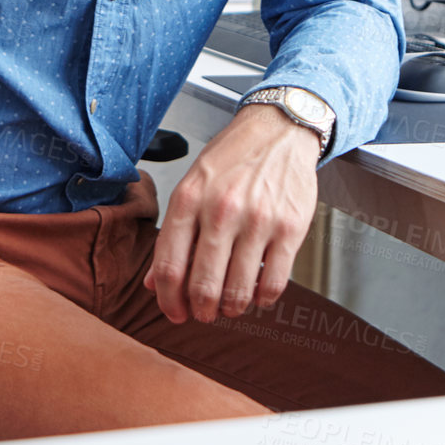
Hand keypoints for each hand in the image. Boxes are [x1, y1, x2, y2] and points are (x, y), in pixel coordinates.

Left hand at [142, 104, 319, 323]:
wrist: (279, 130)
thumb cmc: (231, 158)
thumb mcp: (191, 185)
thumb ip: (173, 235)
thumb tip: (153, 281)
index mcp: (188, 199)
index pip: (169, 265)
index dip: (168, 299)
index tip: (173, 312)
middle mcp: (221, 210)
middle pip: (203, 284)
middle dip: (200, 310)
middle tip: (203, 313)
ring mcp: (258, 221)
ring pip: (238, 289)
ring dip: (230, 308)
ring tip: (229, 306)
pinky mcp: (290, 229)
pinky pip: (274, 282)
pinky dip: (262, 299)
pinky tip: (257, 294)